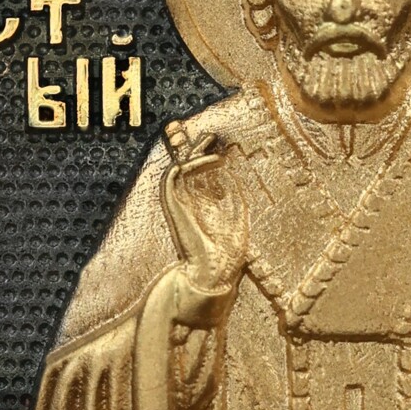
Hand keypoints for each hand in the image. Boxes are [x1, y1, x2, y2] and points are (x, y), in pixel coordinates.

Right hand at [163, 143, 249, 292]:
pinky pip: (174, 177)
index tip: (222, 148)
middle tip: (210, 135)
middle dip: (196, 149)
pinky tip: (212, 160)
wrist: (212, 273)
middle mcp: (187, 204)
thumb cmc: (227, 254)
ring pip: (178, 168)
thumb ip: (235, 200)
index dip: (206, 159)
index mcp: (200, 207)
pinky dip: (190, 164)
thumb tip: (236, 178)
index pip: (199, 177)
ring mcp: (178, 204)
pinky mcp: (173, 206)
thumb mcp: (237, 220)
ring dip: (193, 152)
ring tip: (210, 140)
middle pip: (187, 169)